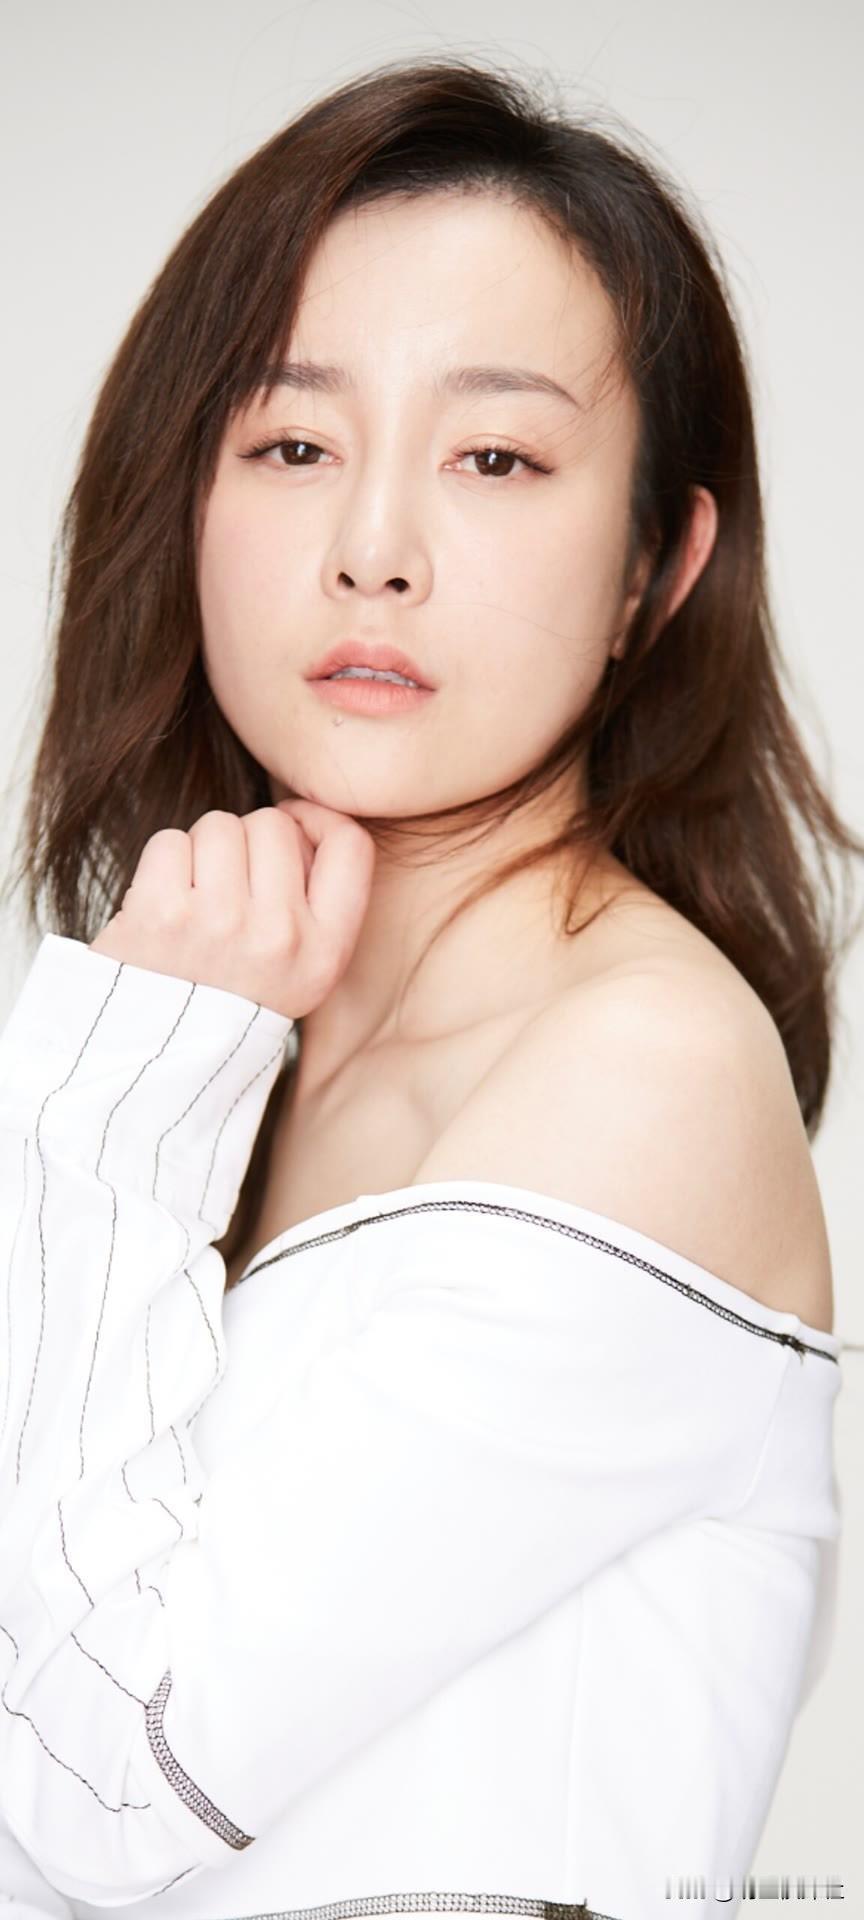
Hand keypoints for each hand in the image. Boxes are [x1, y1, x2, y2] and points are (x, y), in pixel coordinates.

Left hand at [88, 799, 375, 1019]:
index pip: (351, 844)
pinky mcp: (162, 913)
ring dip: (202, 851)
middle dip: (247, 841)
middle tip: (229, 887)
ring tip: (196, 899)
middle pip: (273, 824)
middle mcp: (280, 937)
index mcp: (325, 952)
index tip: (292, 828)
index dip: (317, 819)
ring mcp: (220, 923)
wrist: (161, 1057)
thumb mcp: (303, 969)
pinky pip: (170, 842)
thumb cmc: (231, 997)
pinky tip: (164, 905)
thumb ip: (317, 900)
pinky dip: (163, 864)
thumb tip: (294, 817)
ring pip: (220, 825)